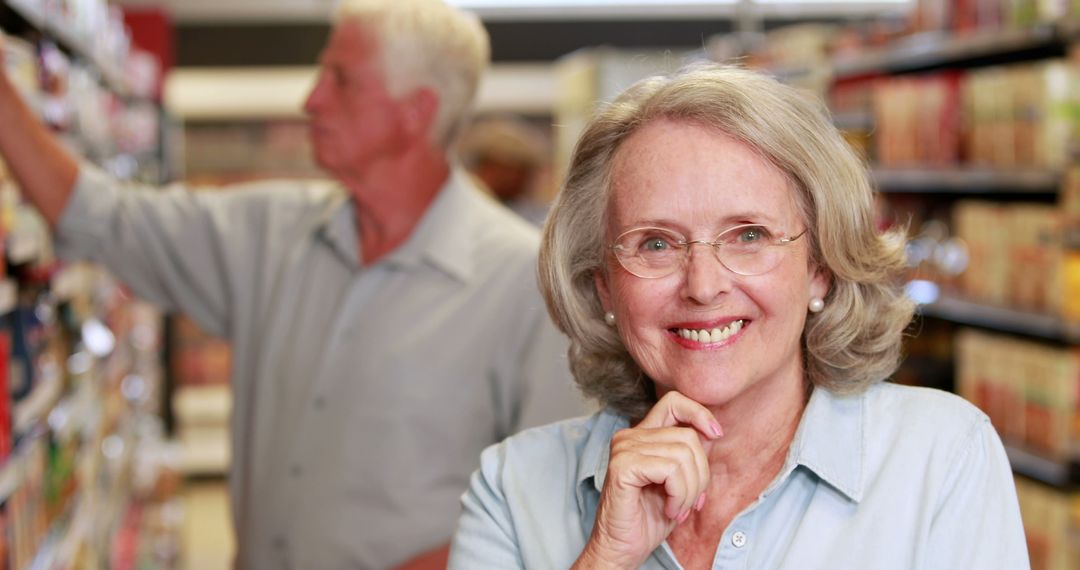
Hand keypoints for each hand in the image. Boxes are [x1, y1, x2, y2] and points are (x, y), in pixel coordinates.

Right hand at [574, 391, 722, 568]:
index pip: (674, 401)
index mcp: (643, 435)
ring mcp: (624, 448)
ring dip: (690, 490)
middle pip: (688, 436)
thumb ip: (689, 454)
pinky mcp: (623, 466)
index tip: (716, 435)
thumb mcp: (679, 481)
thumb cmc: (649, 519)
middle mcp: (630, 436)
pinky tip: (670, 509)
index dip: (700, 413)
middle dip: (701, 474)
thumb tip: (712, 432)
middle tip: (690, 501)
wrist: (623, 549)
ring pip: (683, 454)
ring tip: (678, 507)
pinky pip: (670, 469)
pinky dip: (679, 494)